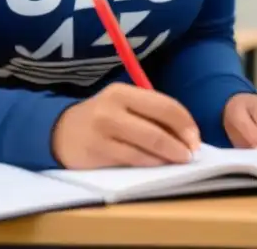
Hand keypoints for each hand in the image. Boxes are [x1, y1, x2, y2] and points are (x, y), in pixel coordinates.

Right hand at [52, 83, 200, 168]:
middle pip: (157, 128)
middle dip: (180, 143)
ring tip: (179, 160)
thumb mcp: (123, 104)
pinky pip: (131, 160)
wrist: (61, 132)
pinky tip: (159, 165)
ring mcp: (102, 132)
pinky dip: (150, 164)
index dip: (185, 123)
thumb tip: (185, 131)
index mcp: (122, 92)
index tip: (196, 137)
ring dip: (168, 156)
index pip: (164, 105)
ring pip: (146, 147)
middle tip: (191, 153)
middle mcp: (111, 109)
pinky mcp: (96, 154)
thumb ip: (149, 111)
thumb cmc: (102, 118)